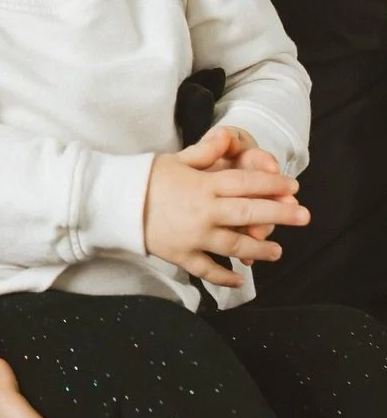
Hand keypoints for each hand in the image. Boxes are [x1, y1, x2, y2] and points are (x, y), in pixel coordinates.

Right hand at [144, 135, 307, 287]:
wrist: (113, 202)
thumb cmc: (145, 177)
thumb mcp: (176, 159)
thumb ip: (206, 151)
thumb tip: (229, 138)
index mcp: (204, 185)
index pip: (246, 184)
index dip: (272, 184)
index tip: (293, 186)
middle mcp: (204, 212)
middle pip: (250, 214)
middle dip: (280, 214)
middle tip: (304, 216)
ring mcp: (194, 237)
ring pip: (236, 246)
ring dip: (260, 250)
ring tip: (278, 251)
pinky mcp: (181, 255)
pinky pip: (208, 269)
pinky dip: (226, 276)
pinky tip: (241, 279)